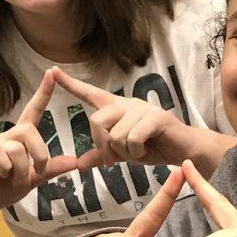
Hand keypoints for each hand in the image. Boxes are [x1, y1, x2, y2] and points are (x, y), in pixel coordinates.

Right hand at [0, 69, 80, 219]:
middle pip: (28, 129)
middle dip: (40, 152)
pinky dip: (8, 169)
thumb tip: (74, 161)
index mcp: (20, 140)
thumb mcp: (33, 179)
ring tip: (17, 179)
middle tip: (38, 171)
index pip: (33, 111)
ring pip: (17, 146)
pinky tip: (3, 175)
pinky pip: (1, 155)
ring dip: (23, 168)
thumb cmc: (6, 188)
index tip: (51, 73)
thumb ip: (51, 170)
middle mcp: (7, 138)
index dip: (42, 94)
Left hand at [52, 67, 192, 166]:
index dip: (71, 84)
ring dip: (123, 152)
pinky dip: (135, 152)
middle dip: (102, 145)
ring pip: (115, 134)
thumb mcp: (122, 154)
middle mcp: (127, 104)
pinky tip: (145, 151)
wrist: (183, 151)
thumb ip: (102, 155)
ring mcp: (142, 109)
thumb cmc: (153, 148)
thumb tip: (79, 164)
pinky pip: (132, 138)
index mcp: (118, 109)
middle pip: (97, 120)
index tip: (53, 71)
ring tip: (137, 152)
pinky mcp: (156, 117)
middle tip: (114, 158)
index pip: (90, 94)